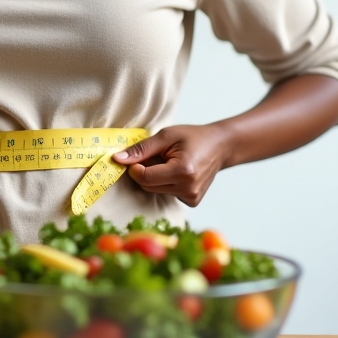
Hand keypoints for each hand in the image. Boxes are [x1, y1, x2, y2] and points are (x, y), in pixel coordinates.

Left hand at [111, 124, 230, 206]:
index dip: (134, 168)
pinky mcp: (192, 202)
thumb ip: (141, 149)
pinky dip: (166, 183)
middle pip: (148, 186)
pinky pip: (167, 193)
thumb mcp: (166, 136)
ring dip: (155, 177)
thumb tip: (117, 159)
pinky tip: (178, 172)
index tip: (136, 157)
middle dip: (144, 171)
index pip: (144, 178)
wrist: (220, 146)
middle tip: (156, 156)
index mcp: (183, 171)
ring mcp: (191, 198)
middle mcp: (188, 188)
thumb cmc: (193, 137)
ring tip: (170, 162)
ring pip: (156, 191)